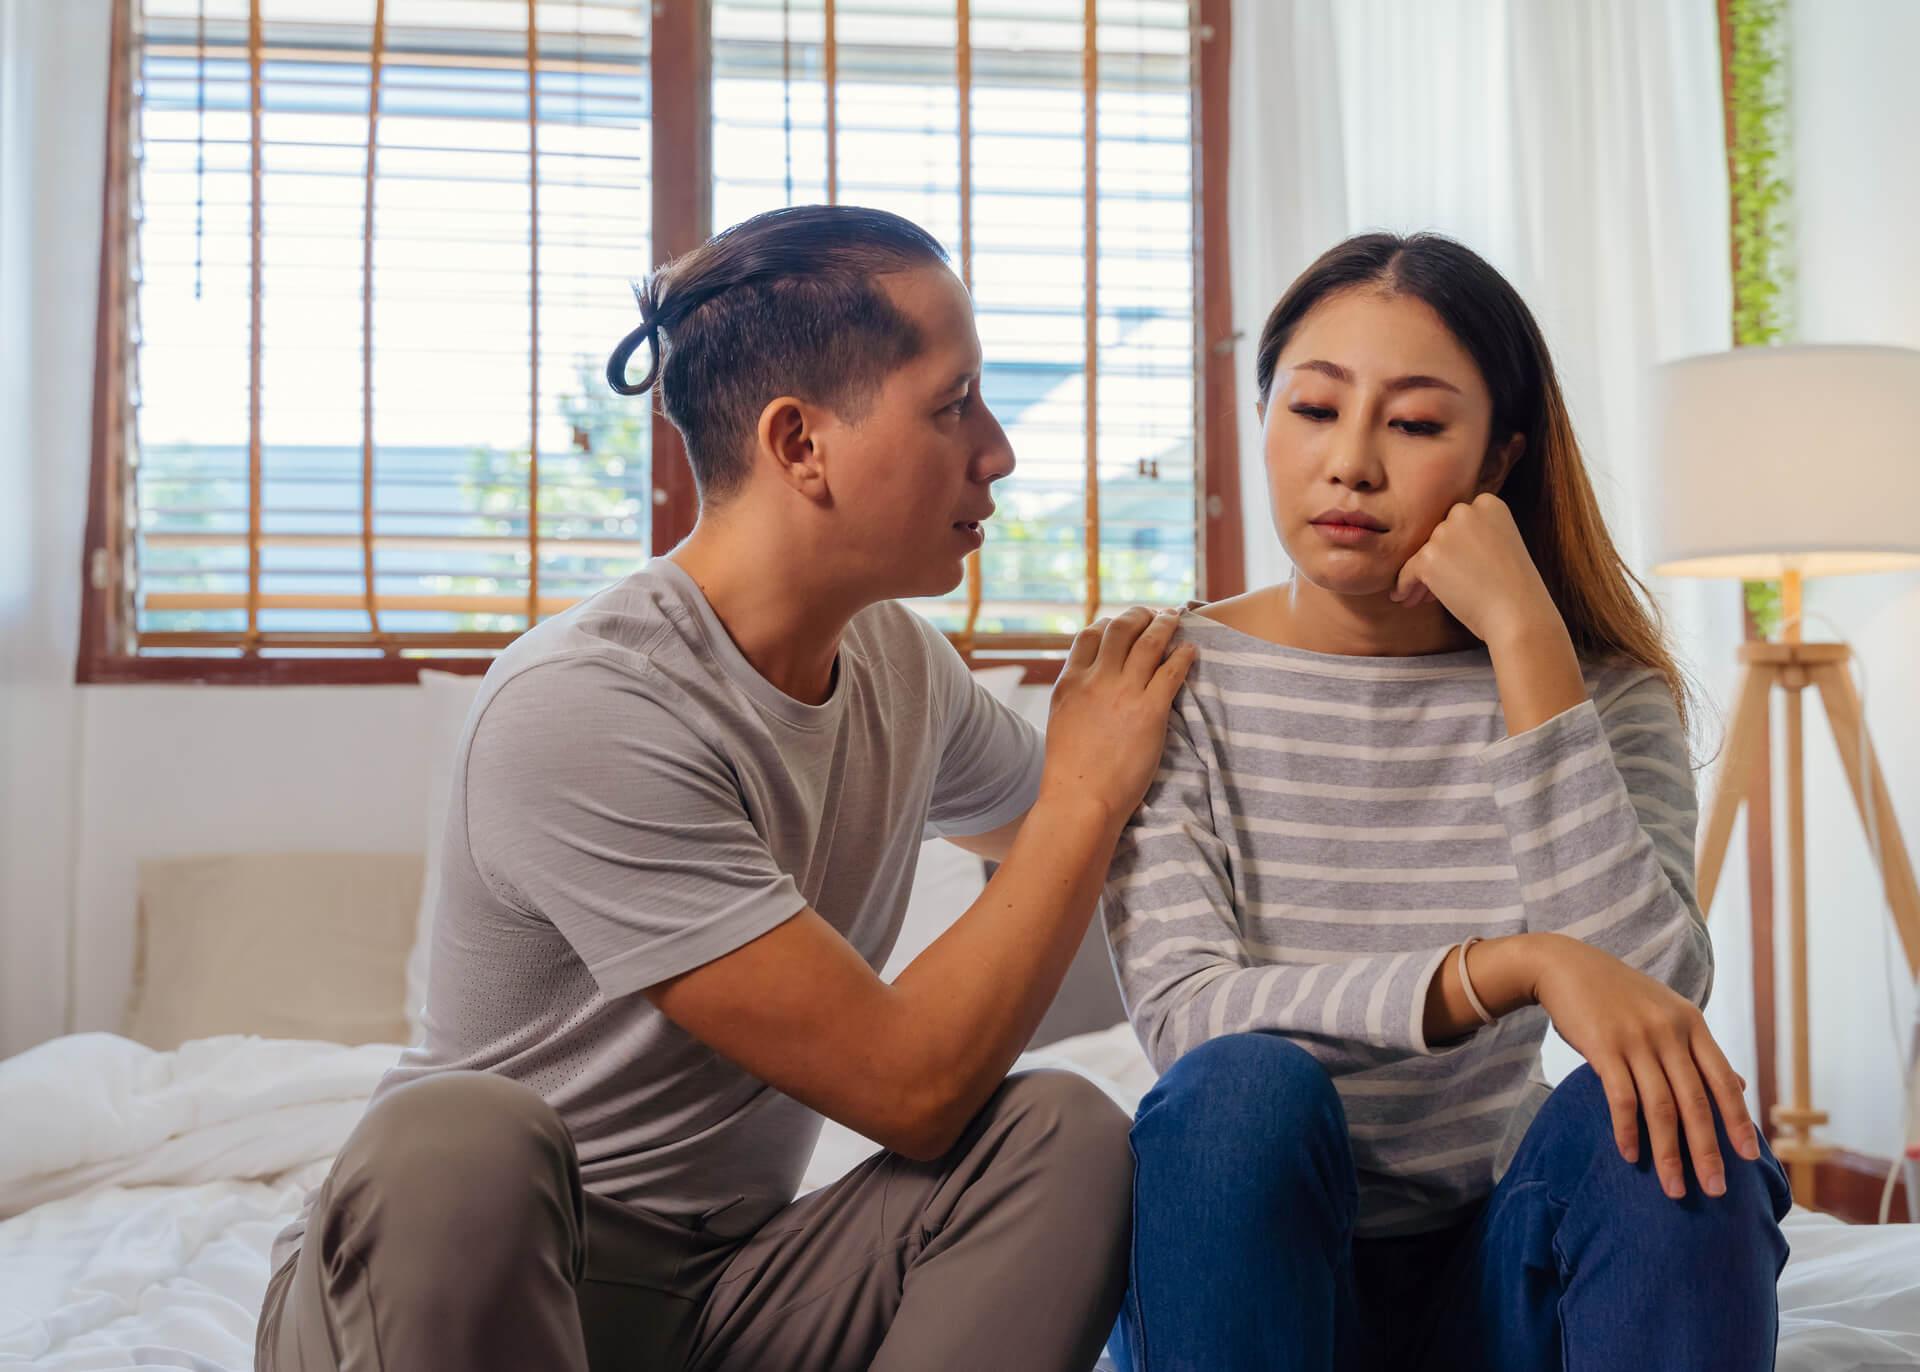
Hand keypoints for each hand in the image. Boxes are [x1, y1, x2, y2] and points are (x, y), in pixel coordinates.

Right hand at [1043, 607, 1195, 826]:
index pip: (1089, 635)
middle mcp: (1095, 680)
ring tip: (1176, 618)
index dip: (1108, 623)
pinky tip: (1191, 650)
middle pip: (1120, 629)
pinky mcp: (1150, 711)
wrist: (1080, 800)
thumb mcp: (1061, 722)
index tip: (1121, 623)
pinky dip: (1184, 655)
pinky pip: (1172, 671)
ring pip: (1149, 642)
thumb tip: (1089, 686)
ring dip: (1165, 624)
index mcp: (1069, 683)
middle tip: (1154, 614)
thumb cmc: (1070, 772)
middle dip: (1139, 615)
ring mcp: (1123, 693)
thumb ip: (1076, 697)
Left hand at [1390, 493, 1558, 645]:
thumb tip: (1438, 542)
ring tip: (1421, 598)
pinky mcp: (1428, 557)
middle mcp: (1465, 511)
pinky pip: (1408, 571)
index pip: (1459, 521)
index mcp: (1489, 504)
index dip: (1455, 545)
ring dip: (1422, 576)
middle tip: (1437, 585)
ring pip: (1423, 553)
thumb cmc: (1514, 588)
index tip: (1457, 566)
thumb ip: (1474, 535)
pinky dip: (1405, 585)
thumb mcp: (1502, 545)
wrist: (1518, 614)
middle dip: (1437, 559)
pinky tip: (1403, 598)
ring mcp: (1445, 533)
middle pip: (1440, 534)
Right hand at [1529, 935, 1761, 1198]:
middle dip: (1707, 1151)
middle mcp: (1669, 1032)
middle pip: (1695, 1103)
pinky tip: (1629, 1155)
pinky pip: (1621, 1098)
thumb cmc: (1618, 994)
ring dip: (1669, 1154)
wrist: (1565, 965)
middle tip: (1716, 1190)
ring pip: (1660, 1108)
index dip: (1738, 1122)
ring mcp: (1636, 1039)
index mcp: (1691, 1024)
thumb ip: (1699, 1049)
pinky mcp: (1603, 1046)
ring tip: (1674, 1188)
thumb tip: (1739, 1086)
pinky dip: (1627, 1131)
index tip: (1751, 1158)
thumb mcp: (1667, 1012)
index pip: (1723, 1082)